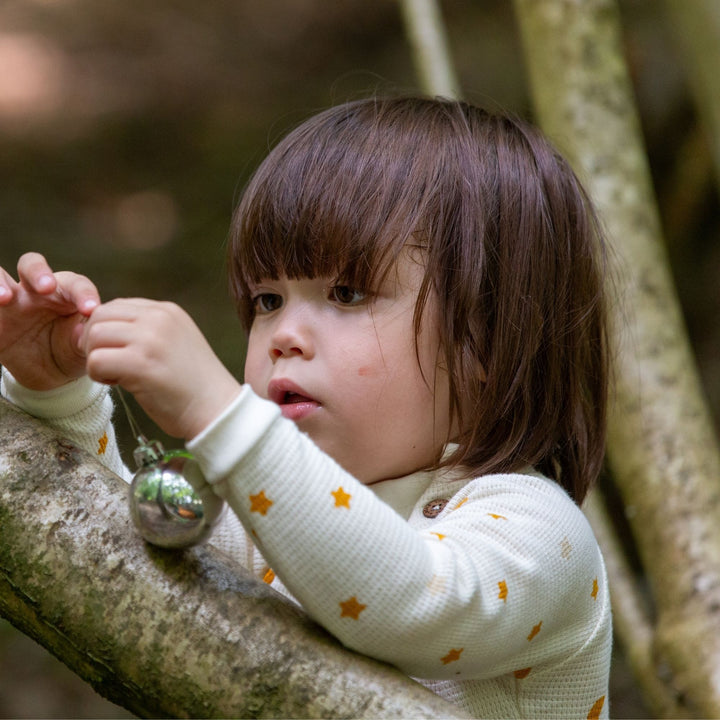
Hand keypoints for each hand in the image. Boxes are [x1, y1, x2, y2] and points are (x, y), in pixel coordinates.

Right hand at [0, 253, 99, 389]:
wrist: (49, 372)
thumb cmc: (71, 350)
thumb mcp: (81, 347)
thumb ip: (84, 337)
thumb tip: (84, 333)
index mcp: (65, 293)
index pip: (75, 284)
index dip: (84, 293)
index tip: (90, 309)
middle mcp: (35, 291)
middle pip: (31, 264)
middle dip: (37, 271)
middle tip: (46, 287)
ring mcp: (11, 300)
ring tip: (4, 298)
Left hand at [82, 298, 241, 439]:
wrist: (216, 409)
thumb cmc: (194, 384)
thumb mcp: (176, 342)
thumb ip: (147, 330)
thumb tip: (99, 329)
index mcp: (167, 311)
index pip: (116, 306)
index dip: (107, 330)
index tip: (116, 353)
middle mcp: (159, 318)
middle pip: (100, 316)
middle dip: (95, 342)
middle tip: (108, 366)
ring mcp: (150, 339)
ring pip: (95, 336)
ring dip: (97, 358)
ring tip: (116, 376)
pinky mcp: (141, 363)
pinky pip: (96, 361)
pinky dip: (99, 375)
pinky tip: (119, 385)